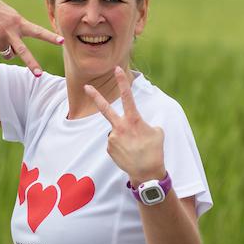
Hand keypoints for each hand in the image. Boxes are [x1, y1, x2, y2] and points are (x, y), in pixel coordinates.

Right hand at [0, 0, 62, 75]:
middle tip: (39, 75)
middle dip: (32, 64)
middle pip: (23, 52)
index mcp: (19, 23)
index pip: (38, 32)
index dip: (50, 37)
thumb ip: (18, 33)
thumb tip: (13, 55)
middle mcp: (9, 32)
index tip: (62, 42)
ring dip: (6, 46)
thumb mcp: (11, 16)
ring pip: (8, 53)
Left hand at [84, 67, 165, 182]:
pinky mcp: (109, 148)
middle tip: (86, 86)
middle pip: (105, 108)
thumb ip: (145, 125)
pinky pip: (114, 142)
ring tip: (134, 148)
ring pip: (116, 131)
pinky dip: (121, 146)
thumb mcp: (157, 133)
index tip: (116, 69)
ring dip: (124, 137)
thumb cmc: (155, 152)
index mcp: (134, 120)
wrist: (147, 173)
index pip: (127, 97)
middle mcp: (120, 127)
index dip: (122, 82)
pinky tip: (129, 154)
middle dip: (95, 96)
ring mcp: (113, 138)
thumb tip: (137, 127)